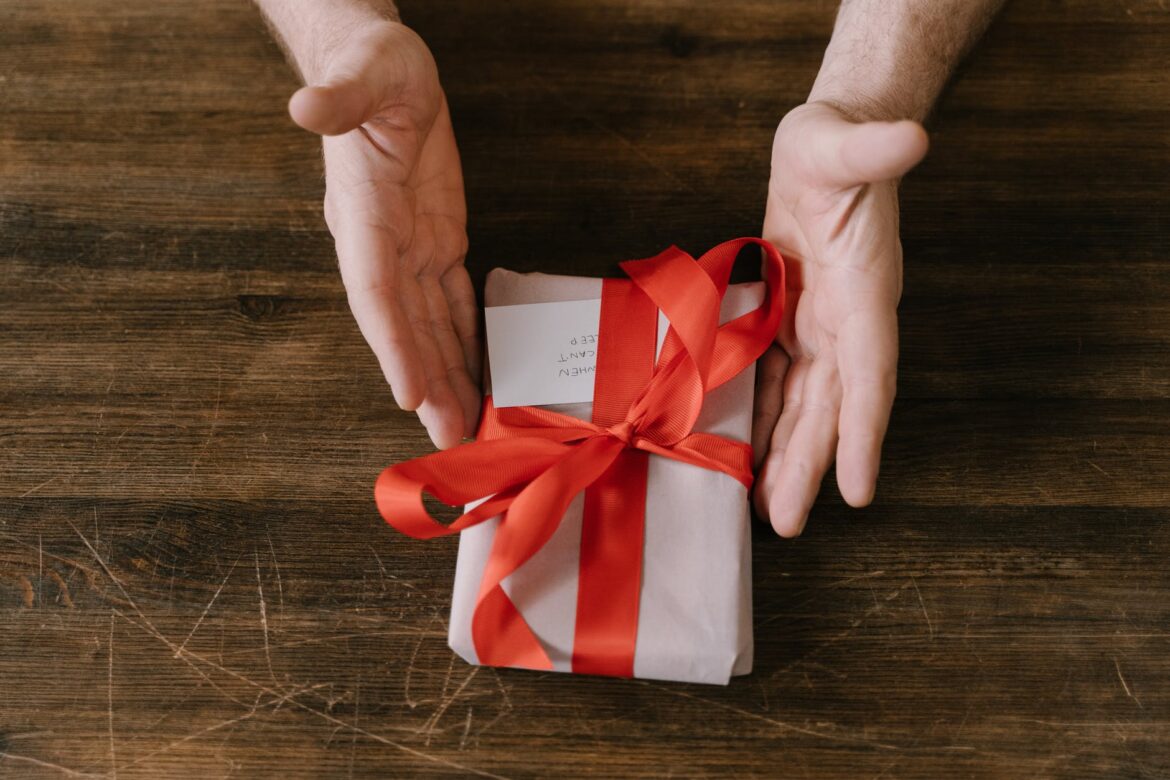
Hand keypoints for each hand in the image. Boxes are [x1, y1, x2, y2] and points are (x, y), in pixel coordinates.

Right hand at [289, 21, 479, 448]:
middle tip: (448, 439)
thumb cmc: (373, 66)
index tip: (409, 393)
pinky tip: (476, 375)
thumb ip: (340, 96)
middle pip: (404, 327)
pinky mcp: (438, 240)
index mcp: (363, 212)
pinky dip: (464, 339)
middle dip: (427, 383)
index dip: (390, 343)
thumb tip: (306, 106)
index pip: (374, 289)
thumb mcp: (366, 70)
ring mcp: (410, 246)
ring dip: (448, 376)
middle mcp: (382, 242)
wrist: (385, 69)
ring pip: (430, 324)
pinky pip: (452, 300)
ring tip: (465, 427)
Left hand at [752, 101, 928, 536]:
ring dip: (786, 456)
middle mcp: (845, 320)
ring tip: (767, 512)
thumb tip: (912, 139)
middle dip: (811, 465)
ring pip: (804, 404)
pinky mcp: (788, 322)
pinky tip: (747, 455)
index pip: (871, 371)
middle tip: (788, 524)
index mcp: (864, 290)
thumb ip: (872, 147)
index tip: (860, 489)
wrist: (824, 148)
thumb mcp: (842, 140)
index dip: (866, 430)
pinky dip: (764, 418)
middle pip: (832, 406)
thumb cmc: (834, 144)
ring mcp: (816, 326)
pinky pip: (775, 380)